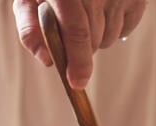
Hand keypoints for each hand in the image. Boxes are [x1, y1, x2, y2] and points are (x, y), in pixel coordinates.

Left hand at [12, 0, 146, 88]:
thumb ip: (29, 29)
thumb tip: (47, 61)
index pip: (77, 32)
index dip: (78, 61)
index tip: (77, 82)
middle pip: (92, 41)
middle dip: (79, 49)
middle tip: (69, 33)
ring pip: (108, 39)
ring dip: (96, 39)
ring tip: (86, 17)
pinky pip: (126, 29)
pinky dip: (114, 29)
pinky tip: (104, 12)